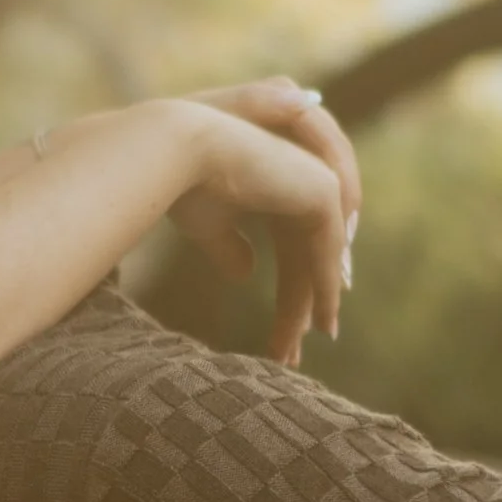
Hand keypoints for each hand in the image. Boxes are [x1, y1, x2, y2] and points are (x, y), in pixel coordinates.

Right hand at [172, 101, 348, 362]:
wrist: (175, 148)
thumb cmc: (177, 180)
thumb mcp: (206, 223)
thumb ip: (229, 245)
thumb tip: (247, 274)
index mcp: (277, 181)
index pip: (292, 245)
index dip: (288, 291)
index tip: (284, 336)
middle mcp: (302, 178)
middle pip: (307, 255)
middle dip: (301, 305)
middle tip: (292, 353)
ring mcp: (318, 180)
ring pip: (320, 256)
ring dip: (314, 304)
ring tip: (298, 350)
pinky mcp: (324, 188)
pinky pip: (327, 251)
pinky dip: (324, 288)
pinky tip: (318, 323)